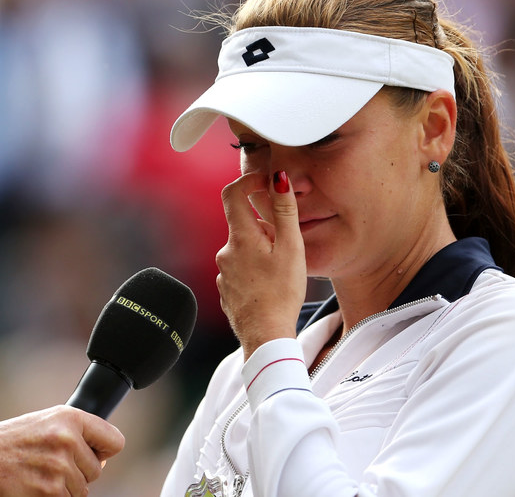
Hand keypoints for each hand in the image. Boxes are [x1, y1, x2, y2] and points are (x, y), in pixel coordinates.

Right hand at [0, 405, 124, 496]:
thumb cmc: (7, 443)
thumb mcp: (43, 423)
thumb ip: (74, 433)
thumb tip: (103, 455)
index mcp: (69, 418)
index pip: (114, 440)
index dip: (104, 449)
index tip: (95, 452)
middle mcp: (67, 440)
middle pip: (96, 470)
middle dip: (77, 471)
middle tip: (48, 463)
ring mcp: (60, 468)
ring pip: (82, 490)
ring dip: (63, 487)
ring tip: (38, 473)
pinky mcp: (51, 491)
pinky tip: (34, 485)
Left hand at [215, 170, 307, 358]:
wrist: (265, 336)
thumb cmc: (282, 293)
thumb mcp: (290, 247)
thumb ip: (284, 211)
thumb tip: (277, 179)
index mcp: (240, 237)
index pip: (232, 193)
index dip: (249, 181)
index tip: (266, 183)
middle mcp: (225, 252)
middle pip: (244, 225)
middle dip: (266, 228)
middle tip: (287, 248)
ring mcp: (224, 272)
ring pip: (244, 248)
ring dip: (262, 251)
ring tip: (282, 273)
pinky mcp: (227, 289)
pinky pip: (242, 269)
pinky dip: (256, 270)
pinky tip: (271, 287)